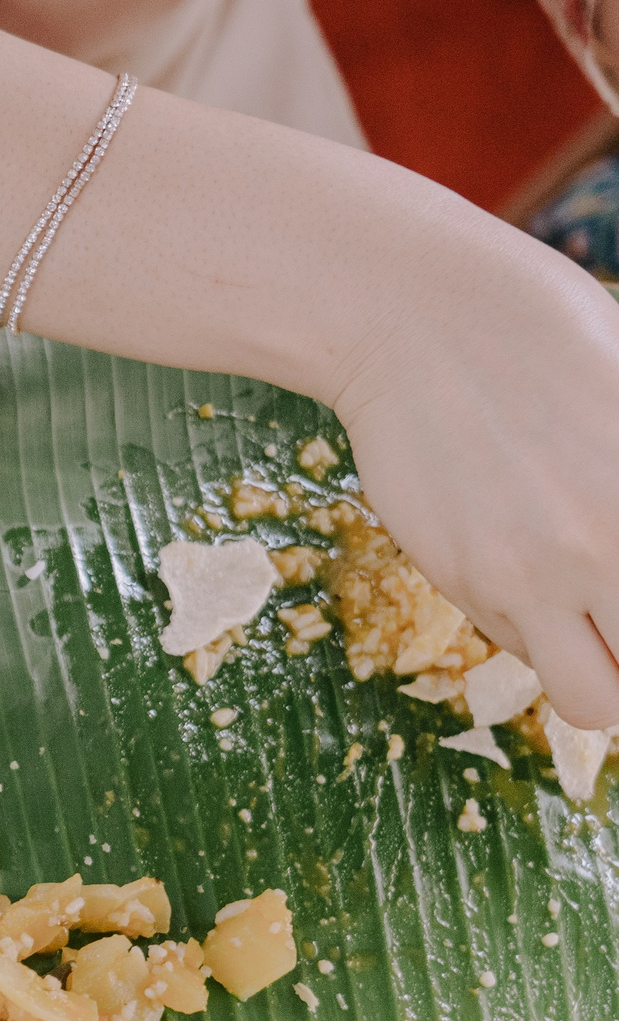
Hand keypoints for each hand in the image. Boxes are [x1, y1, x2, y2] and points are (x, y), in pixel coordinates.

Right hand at [331, 254, 618, 727]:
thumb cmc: (552, 341)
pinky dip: (532, 624)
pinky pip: (517, 641)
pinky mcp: (463, 575)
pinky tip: (521, 557)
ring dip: (597, 676)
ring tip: (586, 620)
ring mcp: (531, 575)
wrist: (420, 320)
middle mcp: (606, 552)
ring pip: (588, 701)